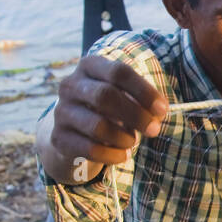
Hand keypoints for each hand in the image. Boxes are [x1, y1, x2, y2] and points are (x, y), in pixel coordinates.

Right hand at [50, 54, 169, 170]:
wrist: (74, 133)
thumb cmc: (108, 110)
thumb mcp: (124, 98)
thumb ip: (141, 102)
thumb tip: (157, 115)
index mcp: (90, 66)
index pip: (118, 72)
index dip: (143, 91)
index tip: (162, 110)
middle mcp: (70, 85)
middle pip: (105, 96)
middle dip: (136, 115)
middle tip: (154, 130)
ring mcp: (61, 111)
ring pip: (97, 126)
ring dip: (124, 138)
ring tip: (132, 142)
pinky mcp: (59, 137)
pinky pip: (90, 149)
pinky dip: (113, 155)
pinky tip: (122, 155)